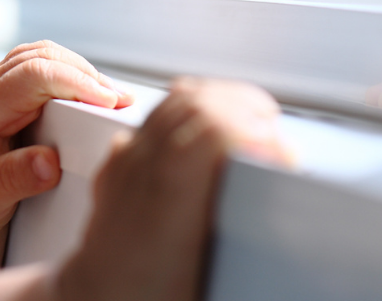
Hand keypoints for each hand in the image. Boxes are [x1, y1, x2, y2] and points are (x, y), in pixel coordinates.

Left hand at [0, 41, 131, 280]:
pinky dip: (71, 77)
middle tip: (122, 101)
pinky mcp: (9, 100)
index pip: (31, 76)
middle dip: (85, 73)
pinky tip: (93, 99)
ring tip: (114, 98)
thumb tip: (49, 161)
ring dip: (80, 71)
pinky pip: (42, 72)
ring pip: (43, 57)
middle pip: (41, 57)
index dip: (74, 83)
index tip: (108, 103)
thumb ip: (11, 180)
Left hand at [55, 78, 290, 300]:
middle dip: (244, 106)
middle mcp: (142, 172)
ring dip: (220, 100)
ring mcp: (127, 160)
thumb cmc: (151, 294)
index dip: (252, 128)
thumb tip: (285, 208)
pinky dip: (192, 108)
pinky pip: (157, 113)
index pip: (209, 130)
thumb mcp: (210, 274)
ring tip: (252, 121)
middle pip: (195, 104)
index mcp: (166, 202)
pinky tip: (212, 127)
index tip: (282, 150)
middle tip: (274, 133)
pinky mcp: (121, 157)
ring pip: (174, 100)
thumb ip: (244, 230)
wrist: (96, 296)